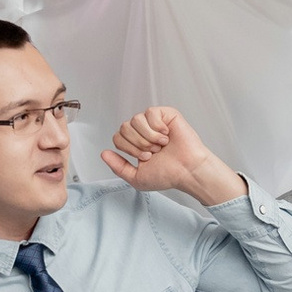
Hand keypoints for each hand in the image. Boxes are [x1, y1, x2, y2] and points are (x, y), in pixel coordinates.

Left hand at [101, 107, 242, 204]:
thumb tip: (104, 154)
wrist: (187, 170)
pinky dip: (157, 128)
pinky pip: (150, 113)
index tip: (146, 158)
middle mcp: (143, 131)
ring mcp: (154, 122)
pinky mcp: (165, 114)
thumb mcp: (136, 177)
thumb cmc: (168, 174)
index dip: (129, 149)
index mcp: (135, 143)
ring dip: (148, 137)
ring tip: (161, 145)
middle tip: (154, 152)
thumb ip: (118, 167)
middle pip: (124, 128)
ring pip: (135, 120)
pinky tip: (167, 135)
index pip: (117, 137)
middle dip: (138, 144)